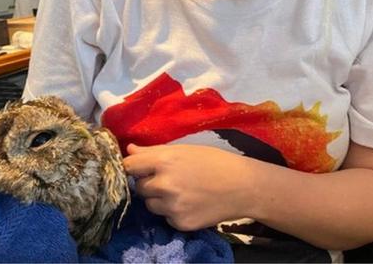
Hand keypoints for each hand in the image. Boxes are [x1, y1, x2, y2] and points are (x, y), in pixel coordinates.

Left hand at [123, 144, 254, 230]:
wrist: (243, 187)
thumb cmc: (215, 162)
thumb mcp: (185, 149)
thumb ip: (154, 151)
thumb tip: (129, 150)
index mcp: (164, 161)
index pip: (129, 166)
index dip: (133, 166)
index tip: (139, 168)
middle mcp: (164, 185)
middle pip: (138, 187)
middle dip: (149, 184)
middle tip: (168, 179)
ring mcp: (171, 206)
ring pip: (150, 205)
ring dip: (159, 200)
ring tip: (181, 192)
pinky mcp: (179, 223)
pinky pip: (165, 218)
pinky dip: (173, 212)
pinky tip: (190, 204)